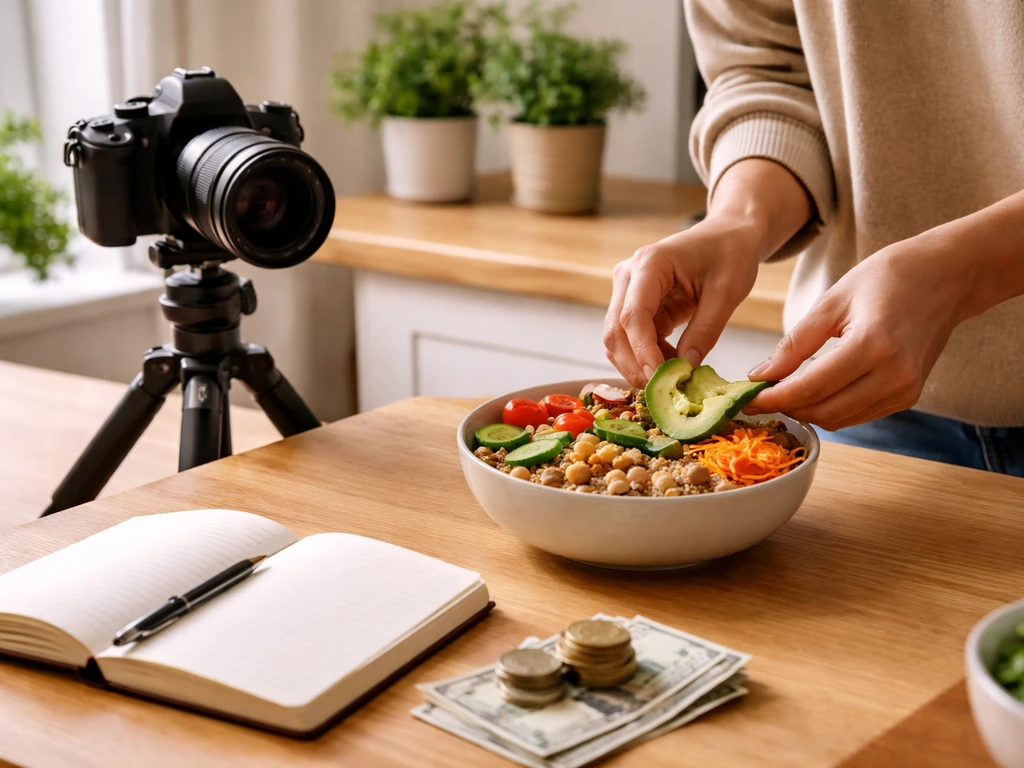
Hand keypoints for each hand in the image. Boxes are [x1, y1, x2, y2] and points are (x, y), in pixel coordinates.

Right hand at [603, 158, 813, 387]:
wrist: (728, 235)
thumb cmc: (731, 253)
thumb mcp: (727, 291)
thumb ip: (705, 330)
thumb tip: (686, 370)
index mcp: (650, 264)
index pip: (633, 316)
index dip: (643, 352)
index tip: (662, 379)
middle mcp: (628, 276)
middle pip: (615, 331)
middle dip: (636, 365)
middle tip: (665, 391)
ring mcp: (627, 291)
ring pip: (617, 339)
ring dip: (638, 365)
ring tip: (673, 378)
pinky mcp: (635, 305)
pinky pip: (631, 339)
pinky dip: (647, 358)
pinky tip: (672, 365)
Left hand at [745, 234, 972, 429]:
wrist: (947, 277)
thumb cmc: (888, 279)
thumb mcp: (833, 301)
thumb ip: (795, 343)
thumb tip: (761, 375)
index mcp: (873, 345)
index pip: (811, 387)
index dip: (773, 398)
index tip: (746, 398)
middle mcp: (894, 375)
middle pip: (824, 411)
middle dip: (786, 407)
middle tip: (758, 396)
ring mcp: (905, 390)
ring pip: (840, 419)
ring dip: (806, 411)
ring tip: (781, 392)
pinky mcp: (908, 396)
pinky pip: (858, 414)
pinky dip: (830, 408)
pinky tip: (812, 391)